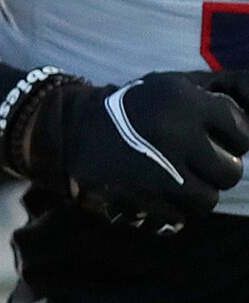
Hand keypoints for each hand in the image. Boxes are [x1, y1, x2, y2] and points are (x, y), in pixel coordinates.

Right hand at [0, 70, 248, 231]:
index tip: (212, 136)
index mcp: (183, 100)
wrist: (72, 129)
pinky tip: (157, 192)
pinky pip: (181, 218)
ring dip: (196, 193)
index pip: (243, 133)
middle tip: (194, 162)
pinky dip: (173, 210)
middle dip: (216, 170)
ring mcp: (155, 170)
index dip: (231, 138)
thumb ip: (224, 91)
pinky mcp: (139, 198)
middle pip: (230, 172)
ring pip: (208, 199)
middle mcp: (172, 133)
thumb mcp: (175, 84)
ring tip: (175, 178)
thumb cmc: (136, 107)